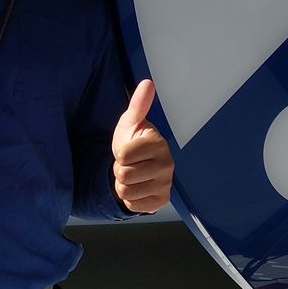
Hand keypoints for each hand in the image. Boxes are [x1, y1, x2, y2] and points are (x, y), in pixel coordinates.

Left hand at [111, 79, 172, 212]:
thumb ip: (138, 104)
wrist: (139, 165)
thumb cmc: (133, 140)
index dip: (119, 153)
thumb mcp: (131, 122)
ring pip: (125, 191)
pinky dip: (130, 198)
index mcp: (159, 143)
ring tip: (132, 174)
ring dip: (123, 184)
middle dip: (120, 170)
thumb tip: (147, 83)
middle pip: (124, 175)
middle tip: (129, 163)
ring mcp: (166, 185)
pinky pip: (133, 205)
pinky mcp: (161, 201)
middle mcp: (167, 165)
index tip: (128, 149)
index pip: (123, 156)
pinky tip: (137, 186)